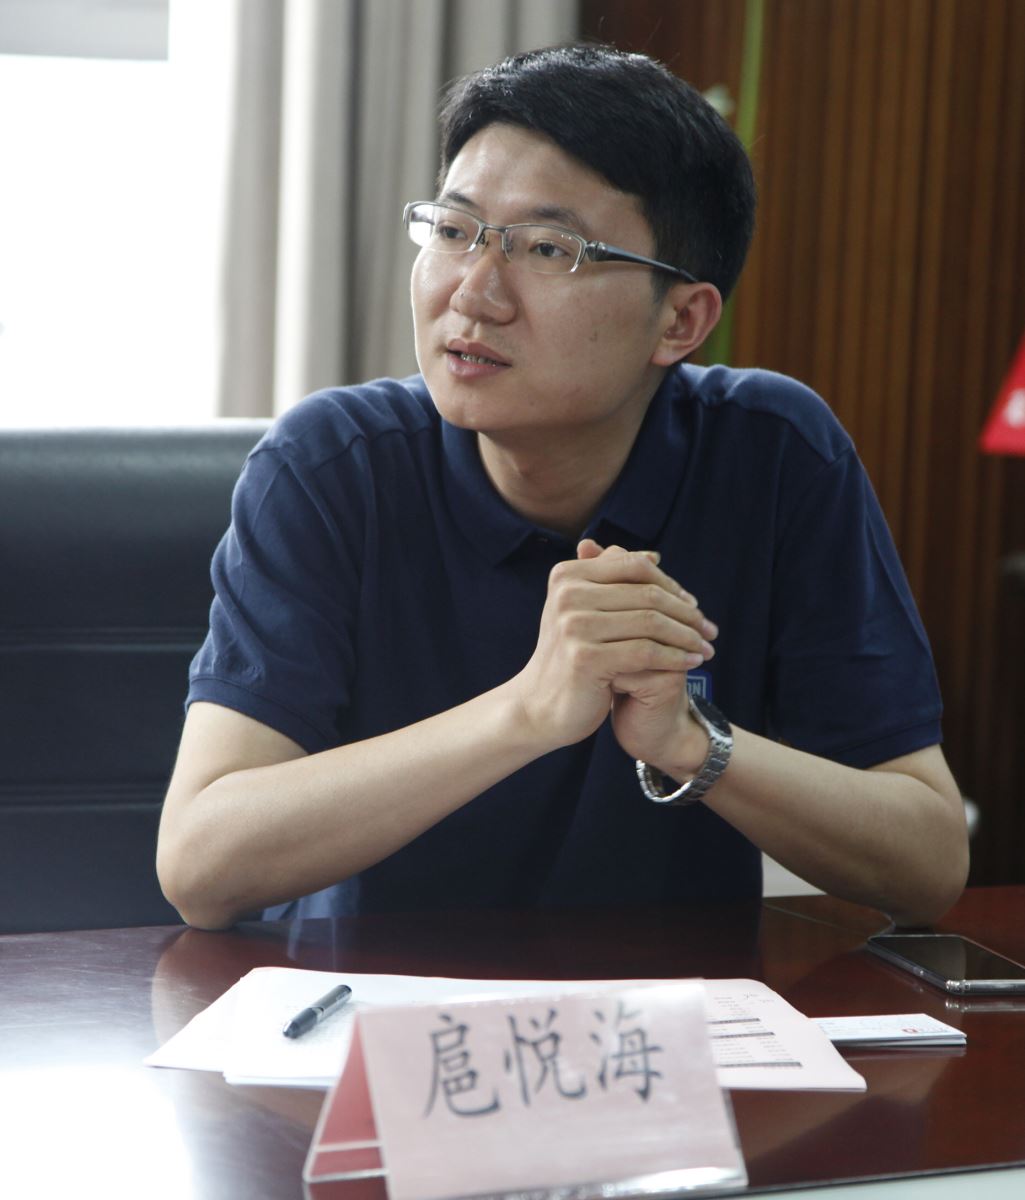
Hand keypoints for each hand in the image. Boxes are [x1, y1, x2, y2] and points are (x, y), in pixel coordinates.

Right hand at [510, 539, 716, 755]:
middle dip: (686, 613)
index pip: (634, 566)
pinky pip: (645, 652)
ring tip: (706, 648)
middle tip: (710, 630)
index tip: (694, 605)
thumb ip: (614, 582)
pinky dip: (675, 658)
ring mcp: (573, 626)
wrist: (539, 707)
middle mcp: (567, 595)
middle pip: (646, 594)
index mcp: (567, 575)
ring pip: (650, 622)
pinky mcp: (585, 658)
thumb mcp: (587, 612)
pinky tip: (691, 664)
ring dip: (686, 636)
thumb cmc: (570, 658)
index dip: (670, 584)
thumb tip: (654, 556)